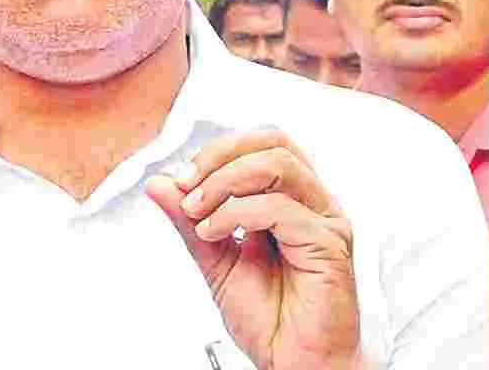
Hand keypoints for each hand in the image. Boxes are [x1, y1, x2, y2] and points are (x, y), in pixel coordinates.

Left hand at [145, 127, 360, 369]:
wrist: (295, 365)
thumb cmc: (271, 319)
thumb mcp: (215, 260)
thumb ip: (189, 220)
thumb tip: (160, 184)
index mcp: (291, 199)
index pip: (262, 143)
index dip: (218, 151)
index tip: (182, 181)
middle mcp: (312, 203)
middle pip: (273, 141)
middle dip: (221, 155)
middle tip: (188, 185)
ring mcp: (325, 220)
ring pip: (278, 165)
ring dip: (225, 182)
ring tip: (198, 213)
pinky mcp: (329, 244)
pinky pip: (280, 209)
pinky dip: (236, 214)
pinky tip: (215, 233)